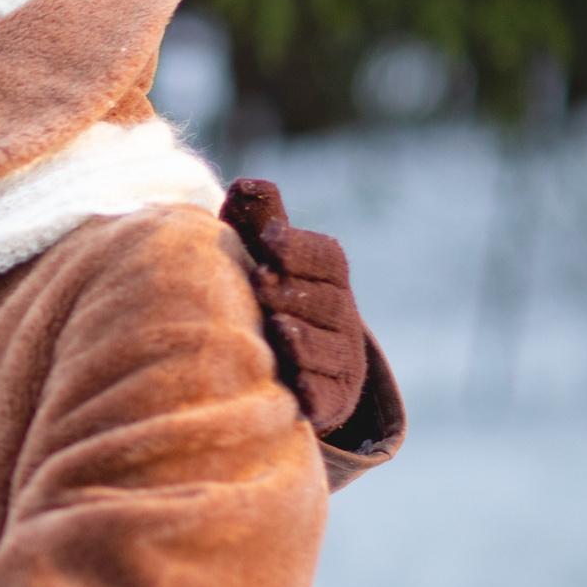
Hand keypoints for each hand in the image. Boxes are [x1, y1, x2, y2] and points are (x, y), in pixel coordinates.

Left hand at [220, 179, 369, 436]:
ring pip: (327, 350)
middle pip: (326, 302)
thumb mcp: (265, 259)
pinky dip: (311, 391)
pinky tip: (292, 385)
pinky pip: (324, 397)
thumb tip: (245, 184)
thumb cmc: (270, 299)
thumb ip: (258, 223)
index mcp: (327, 279)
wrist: (291, 371)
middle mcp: (340, 318)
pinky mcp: (329, 401)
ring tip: (277, 327)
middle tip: (259, 281)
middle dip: (294, 290)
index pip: (327, 257)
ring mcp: (339, 362)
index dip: (301, 247)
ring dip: (302, 339)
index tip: (269, 237)